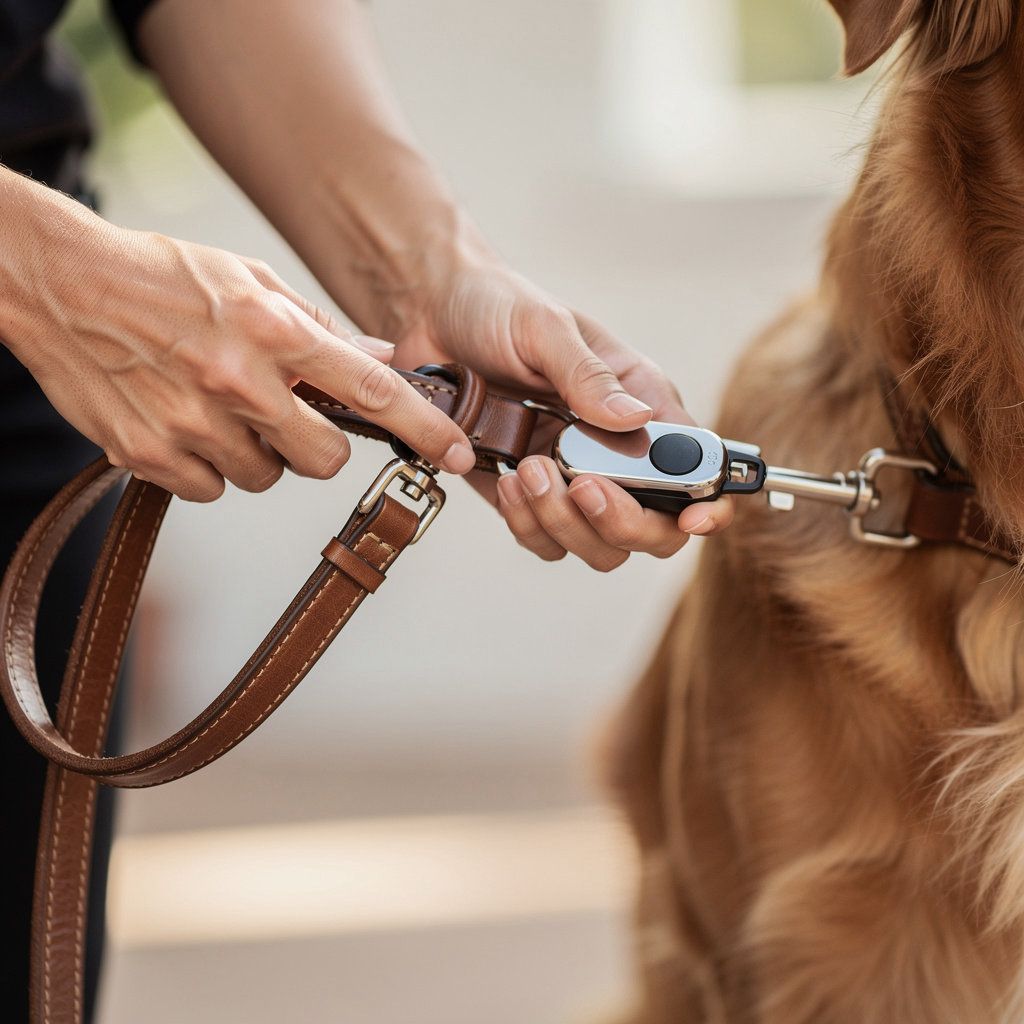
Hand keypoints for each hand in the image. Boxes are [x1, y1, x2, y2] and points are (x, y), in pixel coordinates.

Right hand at [2, 178, 475, 501]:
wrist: (58, 283)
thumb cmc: (162, 276)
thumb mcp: (250, 279)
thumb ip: (316, 326)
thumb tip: (377, 359)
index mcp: (274, 330)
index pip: (370, 389)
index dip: (424, 427)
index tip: (459, 454)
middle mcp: (240, 381)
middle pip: (324, 459)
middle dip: (318, 447)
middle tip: (291, 417)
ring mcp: (193, 423)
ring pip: (264, 477)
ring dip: (256, 453)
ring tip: (218, 406)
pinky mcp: (150, 455)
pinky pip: (211, 488)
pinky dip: (206, 466)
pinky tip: (184, 423)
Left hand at [387, 260, 733, 569]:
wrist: (431, 317)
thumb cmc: (499, 308)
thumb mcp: (545, 326)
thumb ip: (588, 375)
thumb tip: (636, 419)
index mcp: (641, 405)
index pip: (698, 469)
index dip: (706, 505)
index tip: (692, 518)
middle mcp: (616, 453)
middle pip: (653, 529)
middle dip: (622, 523)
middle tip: (582, 486)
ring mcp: (572, 482)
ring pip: (598, 546)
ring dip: (564, 522)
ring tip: (527, 469)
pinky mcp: (527, 499)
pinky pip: (543, 540)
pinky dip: (526, 524)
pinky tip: (506, 478)